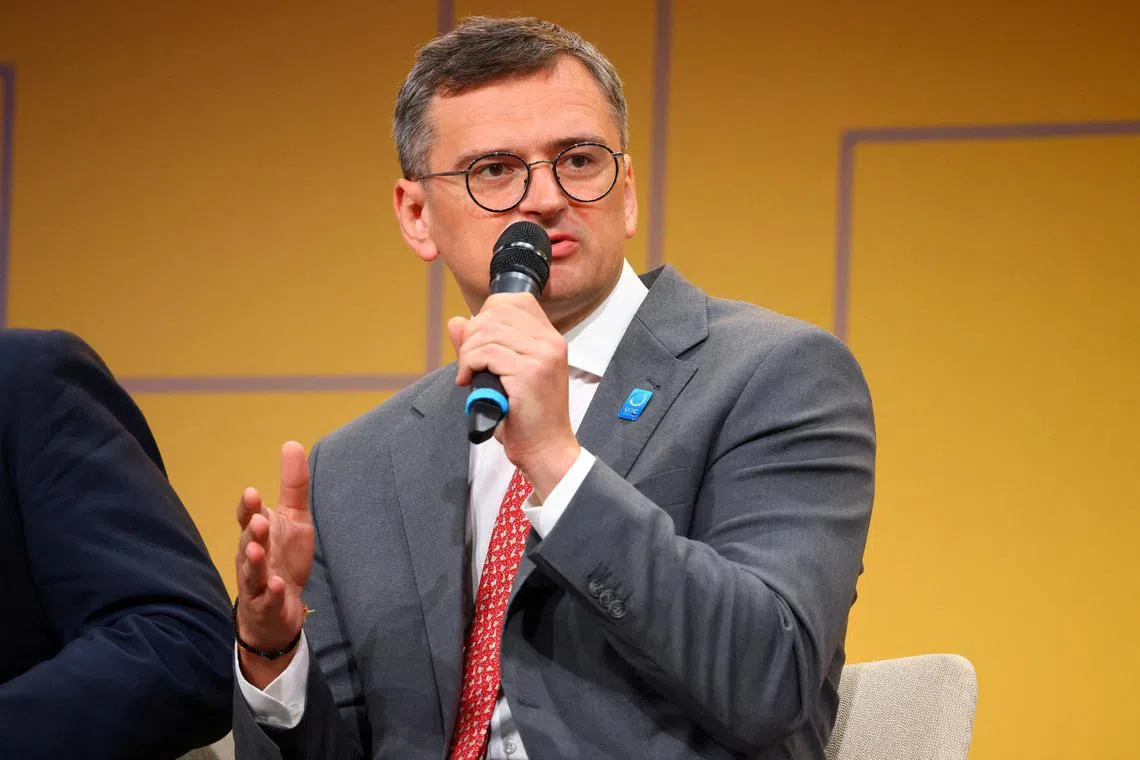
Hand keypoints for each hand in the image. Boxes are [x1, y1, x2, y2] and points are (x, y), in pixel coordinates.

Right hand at [234, 441, 314, 685]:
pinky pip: (267, 600)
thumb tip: (292, 443)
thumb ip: (292, 485)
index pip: (247, 517)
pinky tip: (279, 586)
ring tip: (257, 549)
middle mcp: (252, 556)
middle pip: (248, 542)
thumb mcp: (293, 519)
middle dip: (251, 530)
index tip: (252, 493)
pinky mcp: (266, 605)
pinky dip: (272, 593)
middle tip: (258, 519)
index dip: (247, 507)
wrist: (279, 608)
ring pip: (252, 571)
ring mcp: (257, 582)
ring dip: (255, 560)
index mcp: (257, 533)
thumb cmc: (283, 558)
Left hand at [449, 293, 579, 498]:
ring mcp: (542, 355)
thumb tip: (456, 321)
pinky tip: (469, 381)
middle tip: (469, 362)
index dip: (487, 315)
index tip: (478, 342)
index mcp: (550, 338)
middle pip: (497, 311)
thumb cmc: (526, 417)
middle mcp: (551, 341)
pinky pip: (486, 353)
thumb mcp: (504, 375)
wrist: (545, 449)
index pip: (514, 301)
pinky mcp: (530, 372)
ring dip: (468, 352)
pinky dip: (469, 365)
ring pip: (488, 331)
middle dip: (473, 334)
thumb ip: (481, 346)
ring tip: (469, 374)